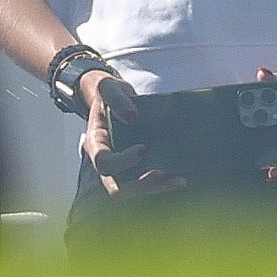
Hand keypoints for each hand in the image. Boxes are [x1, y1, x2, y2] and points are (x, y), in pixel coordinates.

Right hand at [81, 73, 182, 198]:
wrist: (114, 97)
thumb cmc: (110, 92)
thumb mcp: (109, 87)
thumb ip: (117, 99)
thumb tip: (133, 118)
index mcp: (95, 142)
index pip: (103, 162)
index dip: (123, 161)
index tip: (144, 148)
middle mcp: (105, 161)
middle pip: (117, 187)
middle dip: (140, 185)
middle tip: (161, 174)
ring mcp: (120, 167)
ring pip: (133, 189)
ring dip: (156, 188)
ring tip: (180, 182)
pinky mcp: (135, 167)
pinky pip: (147, 182)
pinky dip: (164, 185)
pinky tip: (182, 181)